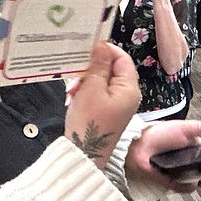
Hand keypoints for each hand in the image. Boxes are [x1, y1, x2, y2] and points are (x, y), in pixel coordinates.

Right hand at [65, 43, 140, 167]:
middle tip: (75, 76)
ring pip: (101, 82)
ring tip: (71, 91)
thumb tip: (102, 46)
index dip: (106, 51)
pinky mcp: (106, 112)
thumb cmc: (88, 122)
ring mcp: (117, 105)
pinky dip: (84, 93)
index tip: (86, 49)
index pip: (122, 59)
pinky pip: (97, 94)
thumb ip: (98, 65)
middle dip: (91, 70)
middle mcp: (127, 96)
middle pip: (111, 70)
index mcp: (129, 89)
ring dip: (85, 82)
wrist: (83, 154)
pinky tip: (72, 98)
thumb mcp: (91, 88)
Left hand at [126, 116, 200, 192]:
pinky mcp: (171, 181)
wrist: (139, 147)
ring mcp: (180, 171)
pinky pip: (183, 188)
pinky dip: (187, 187)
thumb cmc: (159, 135)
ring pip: (197, 181)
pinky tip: (190, 183)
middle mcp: (187, 160)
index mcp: (192, 147)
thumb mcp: (184, 128)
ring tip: (200, 177)